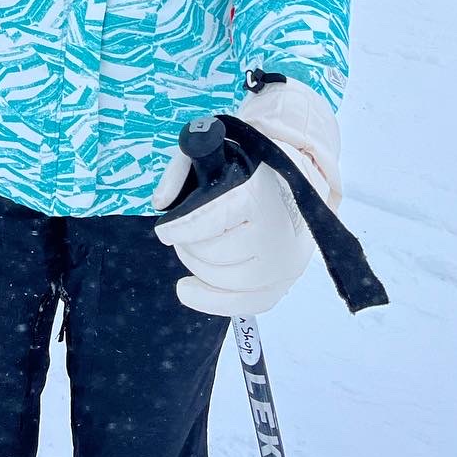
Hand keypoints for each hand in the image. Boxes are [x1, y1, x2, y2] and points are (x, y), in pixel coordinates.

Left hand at [152, 76, 340, 316]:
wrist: (295, 179)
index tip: (164, 230)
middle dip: (188, 245)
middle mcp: (276, 232)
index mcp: (259, 194)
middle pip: (213, 254)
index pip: (215, 219)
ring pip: (222, 280)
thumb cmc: (248, 166)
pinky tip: (188, 290)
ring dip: (197, 266)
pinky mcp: (284, 283)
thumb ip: (181, 169)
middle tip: (183, 234)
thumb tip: (161, 202)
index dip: (183, 228)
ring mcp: (283, 263)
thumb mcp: (214, 151)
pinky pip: (243, 305)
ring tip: (193, 248)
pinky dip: (210, 301)